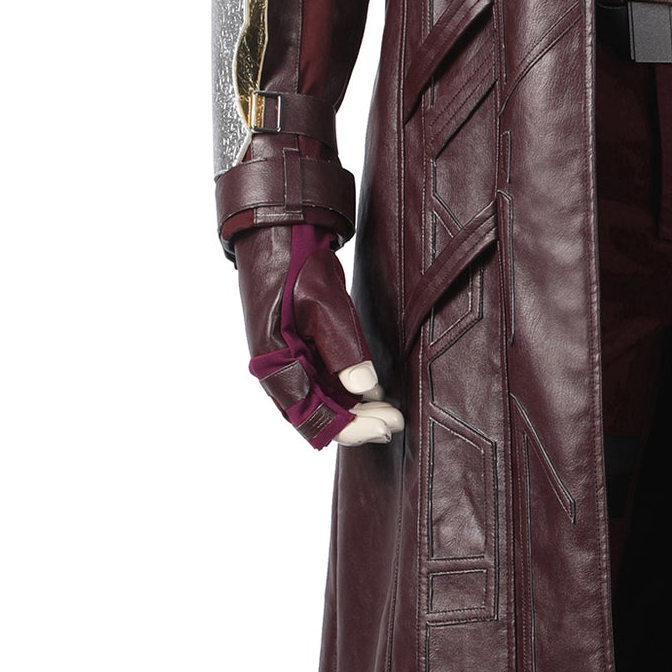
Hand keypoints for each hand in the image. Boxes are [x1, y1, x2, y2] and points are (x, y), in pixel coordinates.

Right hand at [233, 220, 404, 451]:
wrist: (285, 242)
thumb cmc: (298, 271)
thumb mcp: (324, 307)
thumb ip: (344, 351)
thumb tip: (366, 390)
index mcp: (275, 365)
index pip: (312, 416)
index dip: (349, 428)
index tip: (382, 429)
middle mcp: (281, 372)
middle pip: (320, 415)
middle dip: (359, 423)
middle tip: (396, 422)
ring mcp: (292, 364)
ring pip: (325, 403)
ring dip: (358, 411)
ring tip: (392, 412)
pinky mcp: (304, 355)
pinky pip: (327, 386)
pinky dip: (351, 394)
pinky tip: (377, 395)